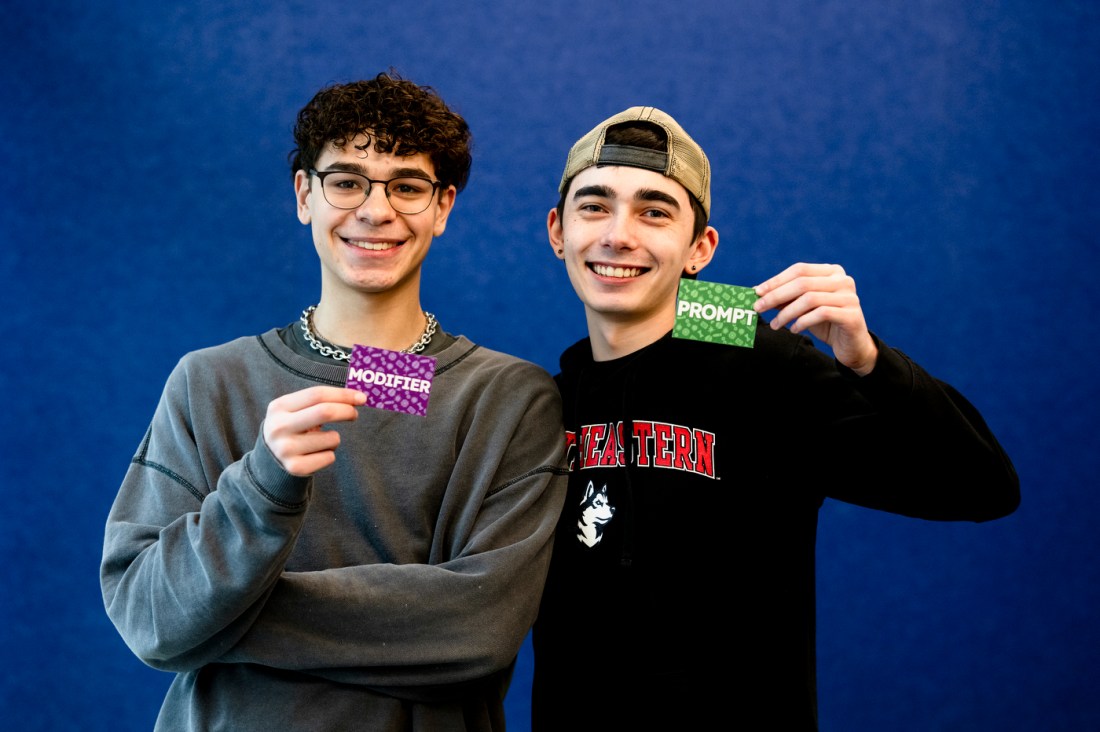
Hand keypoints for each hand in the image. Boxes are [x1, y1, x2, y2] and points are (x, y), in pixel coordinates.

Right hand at [262, 386, 366, 475]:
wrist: (271, 457)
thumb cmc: (294, 426)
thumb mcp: (296, 409)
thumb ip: (321, 401)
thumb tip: (358, 397)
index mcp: (279, 406)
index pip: (317, 394)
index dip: (343, 394)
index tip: (361, 397)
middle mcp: (279, 427)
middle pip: (325, 412)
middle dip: (347, 411)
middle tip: (354, 414)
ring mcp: (285, 449)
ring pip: (332, 438)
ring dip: (335, 438)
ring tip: (321, 441)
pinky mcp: (295, 467)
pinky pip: (330, 457)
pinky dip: (329, 454)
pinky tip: (315, 454)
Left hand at [754, 262, 877, 375]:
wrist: (851, 345)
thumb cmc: (824, 322)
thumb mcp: (802, 307)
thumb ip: (786, 297)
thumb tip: (757, 292)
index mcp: (831, 272)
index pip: (799, 270)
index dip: (776, 280)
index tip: (756, 292)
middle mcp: (843, 280)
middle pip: (802, 283)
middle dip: (776, 295)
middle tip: (758, 308)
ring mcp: (849, 296)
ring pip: (809, 299)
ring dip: (786, 313)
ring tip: (775, 324)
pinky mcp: (852, 315)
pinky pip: (821, 313)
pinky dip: (802, 322)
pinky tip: (793, 329)